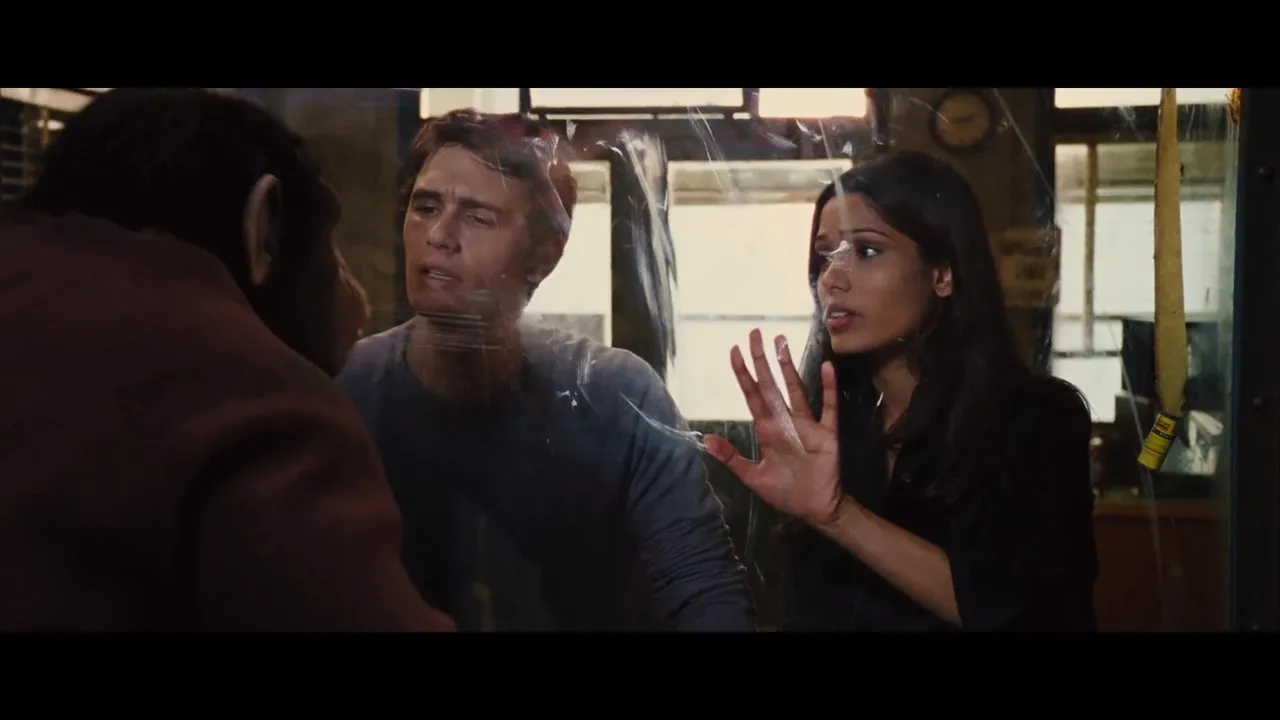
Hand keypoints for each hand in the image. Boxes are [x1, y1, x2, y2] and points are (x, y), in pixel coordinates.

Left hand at [704, 330, 843, 527]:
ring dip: (788, 367)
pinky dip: (828, 387)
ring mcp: (806, 424)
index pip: (752, 395)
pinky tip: (827, 368)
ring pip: (795, 389)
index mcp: (767, 430)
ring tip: (781, 343)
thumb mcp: (753, 477)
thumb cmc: (785, 492)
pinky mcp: (826, 433)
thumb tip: (706, 441)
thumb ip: (732, 458)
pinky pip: (828, 407)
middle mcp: (784, 421)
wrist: (815, 509)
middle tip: (755, 334)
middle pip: (770, 385)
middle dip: (761, 360)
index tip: (735, 351)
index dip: (743, 374)